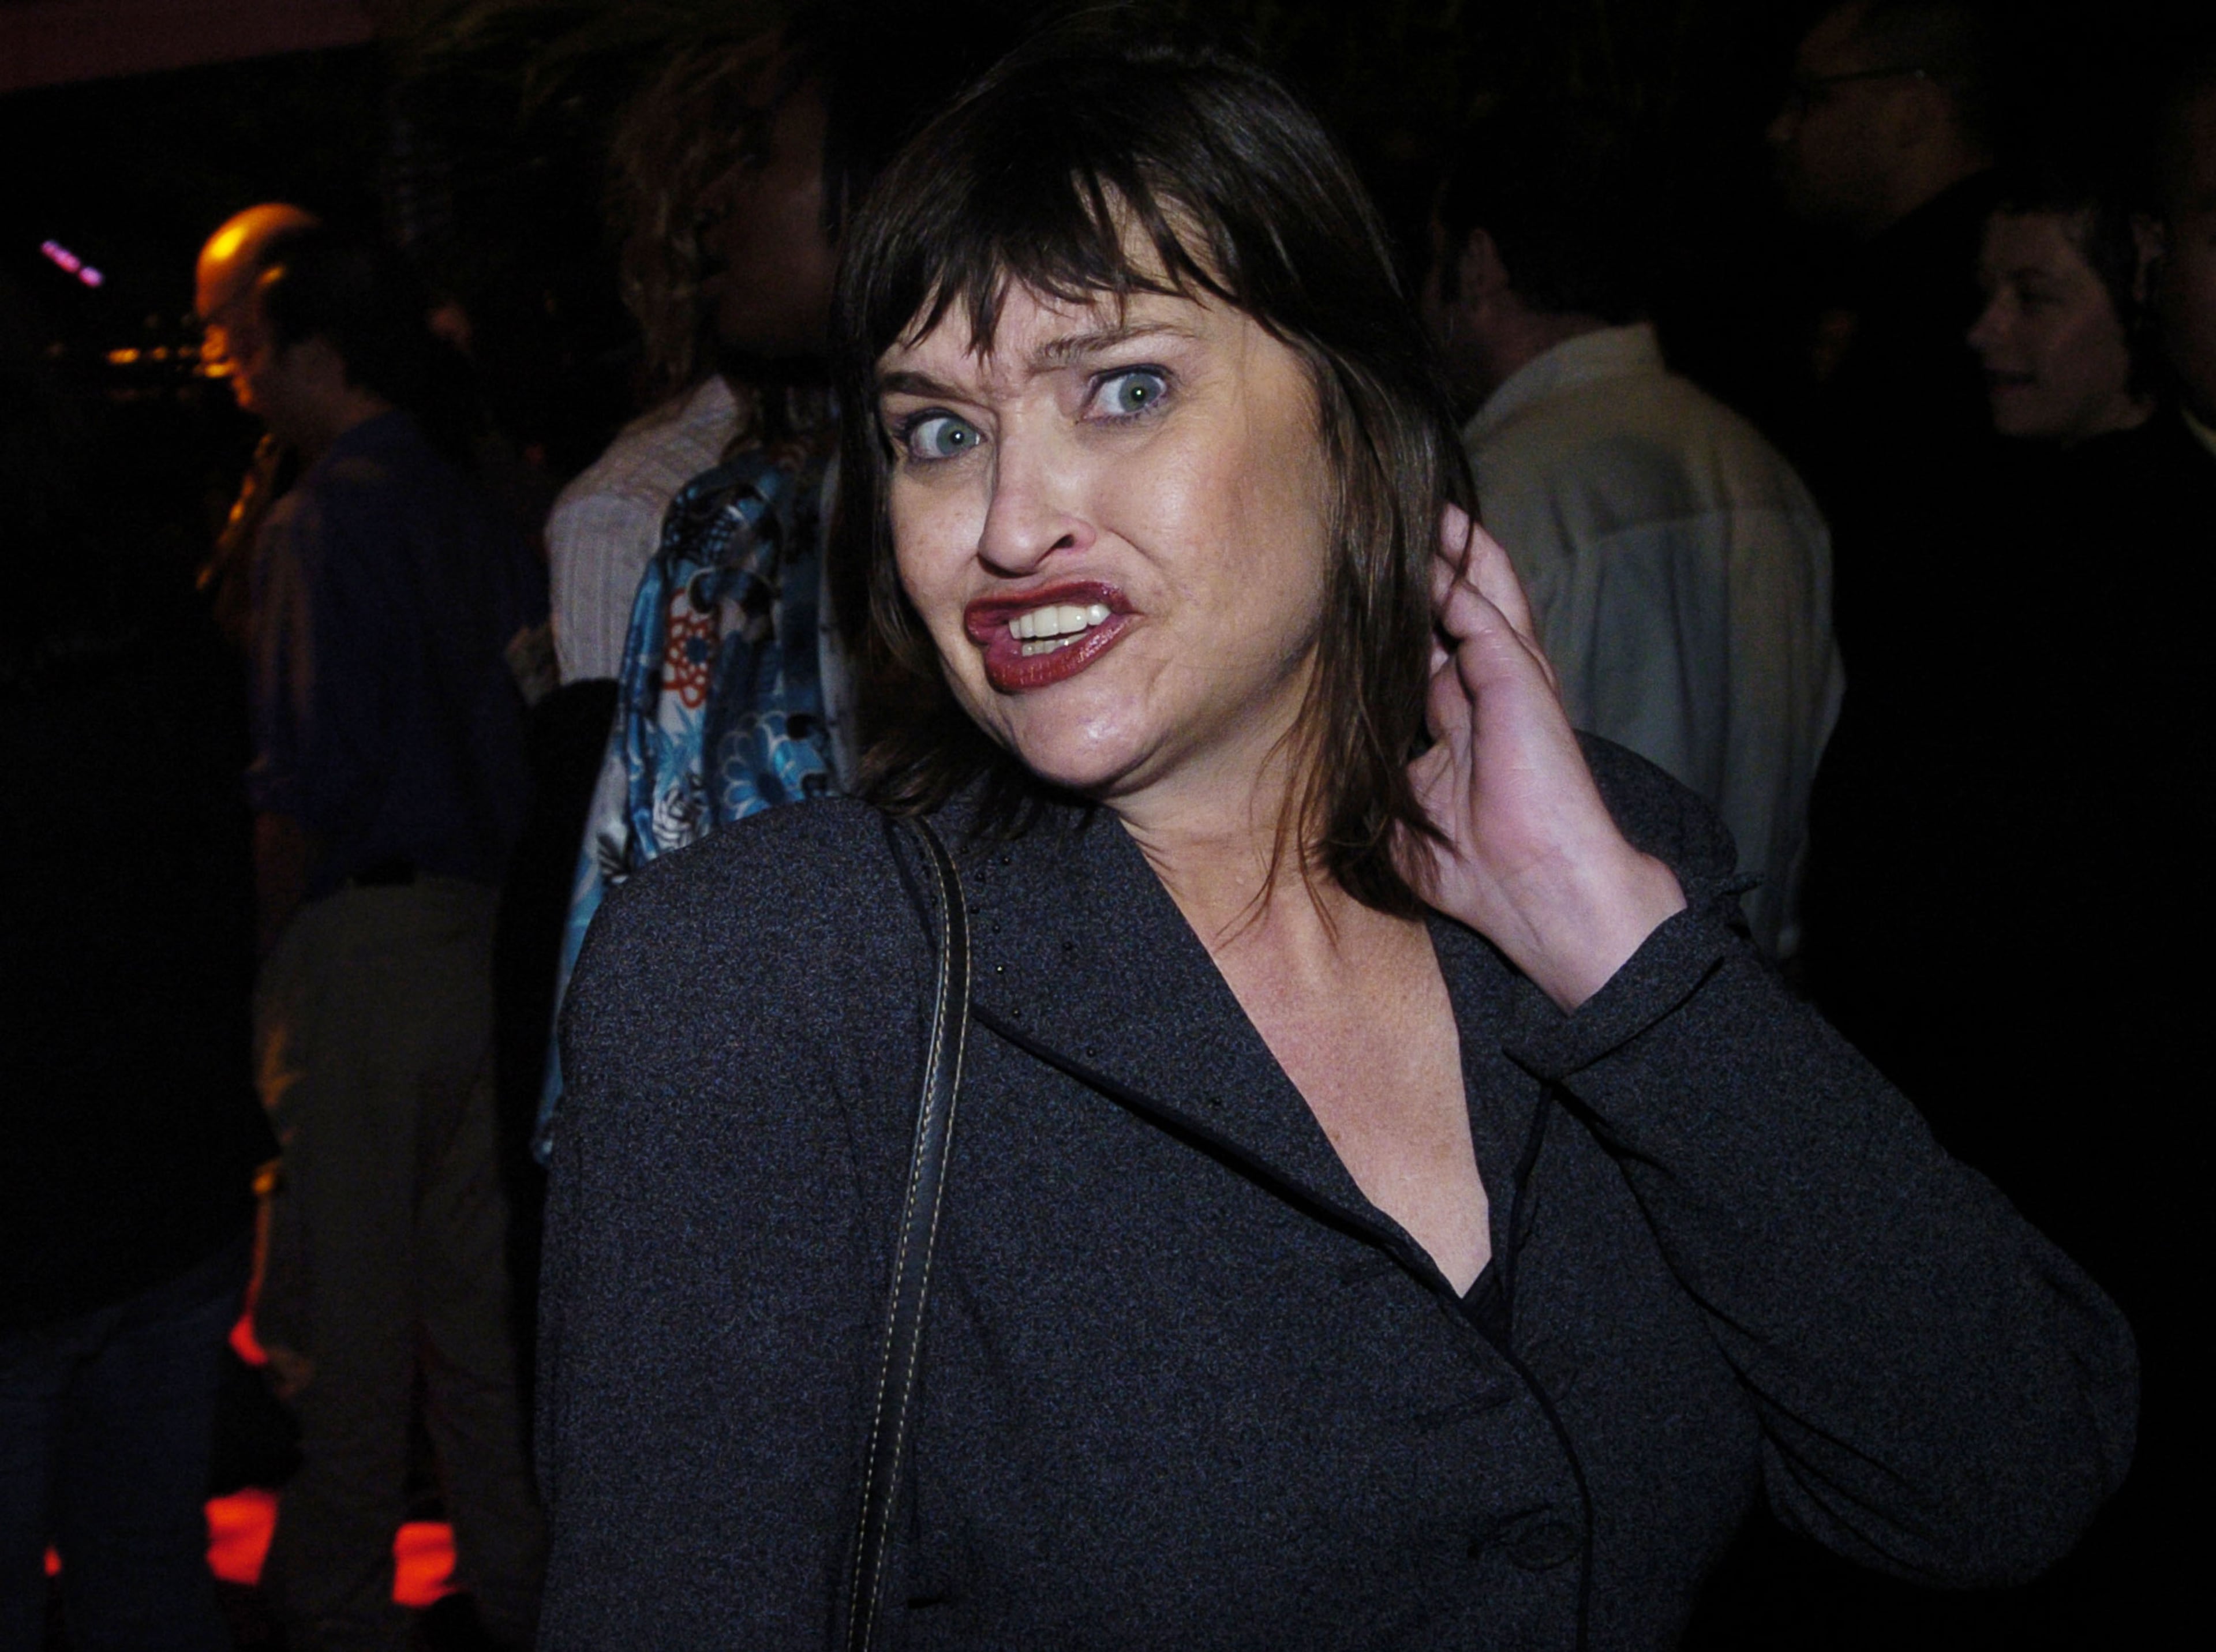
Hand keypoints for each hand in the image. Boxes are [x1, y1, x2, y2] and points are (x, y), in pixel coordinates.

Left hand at [1400, 505, 1684, 1010]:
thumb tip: (1321, 772)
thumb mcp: (1398, 823)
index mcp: (1458, 725)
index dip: (1395, 624)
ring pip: (1476, 595)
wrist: (1544, 891)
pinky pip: (1478, 609)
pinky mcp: (1517, 675)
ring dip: (1452, 551)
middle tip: (1392, 524)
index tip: (1354, 594)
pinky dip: (1455, 573)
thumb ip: (1370, 782)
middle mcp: (1483, 694)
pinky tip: (1433, 541)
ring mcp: (1505, 680)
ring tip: (1425, 505)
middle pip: (1452, 613)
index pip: (1423, 655)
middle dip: (1428, 571)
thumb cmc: (1476, 872)